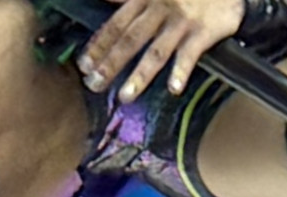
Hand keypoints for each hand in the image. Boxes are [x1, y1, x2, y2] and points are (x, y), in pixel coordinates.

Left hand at [77, 0, 243, 101]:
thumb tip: (104, 1)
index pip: (116, 25)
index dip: (99, 45)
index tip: (84, 65)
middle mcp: (159, 10)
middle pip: (130, 40)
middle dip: (110, 64)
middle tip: (94, 85)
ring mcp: (181, 23)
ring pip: (156, 51)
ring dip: (139, 75)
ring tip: (125, 96)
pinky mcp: (203, 32)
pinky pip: (190, 54)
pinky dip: (182, 71)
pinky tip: (174, 89)